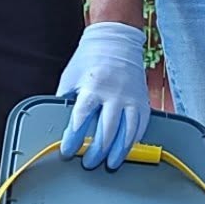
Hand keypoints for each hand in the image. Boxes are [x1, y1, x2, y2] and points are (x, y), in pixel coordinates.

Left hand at [57, 22, 151, 169]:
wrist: (116, 40)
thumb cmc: (90, 58)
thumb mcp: (71, 76)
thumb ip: (66, 99)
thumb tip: (61, 121)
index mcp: (93, 87)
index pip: (81, 119)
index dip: (73, 139)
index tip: (67, 151)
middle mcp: (114, 94)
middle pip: (106, 131)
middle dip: (96, 151)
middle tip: (89, 162)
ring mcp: (131, 98)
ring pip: (127, 132)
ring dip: (118, 151)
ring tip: (110, 163)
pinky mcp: (142, 100)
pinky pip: (141, 125)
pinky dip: (134, 140)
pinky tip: (127, 149)